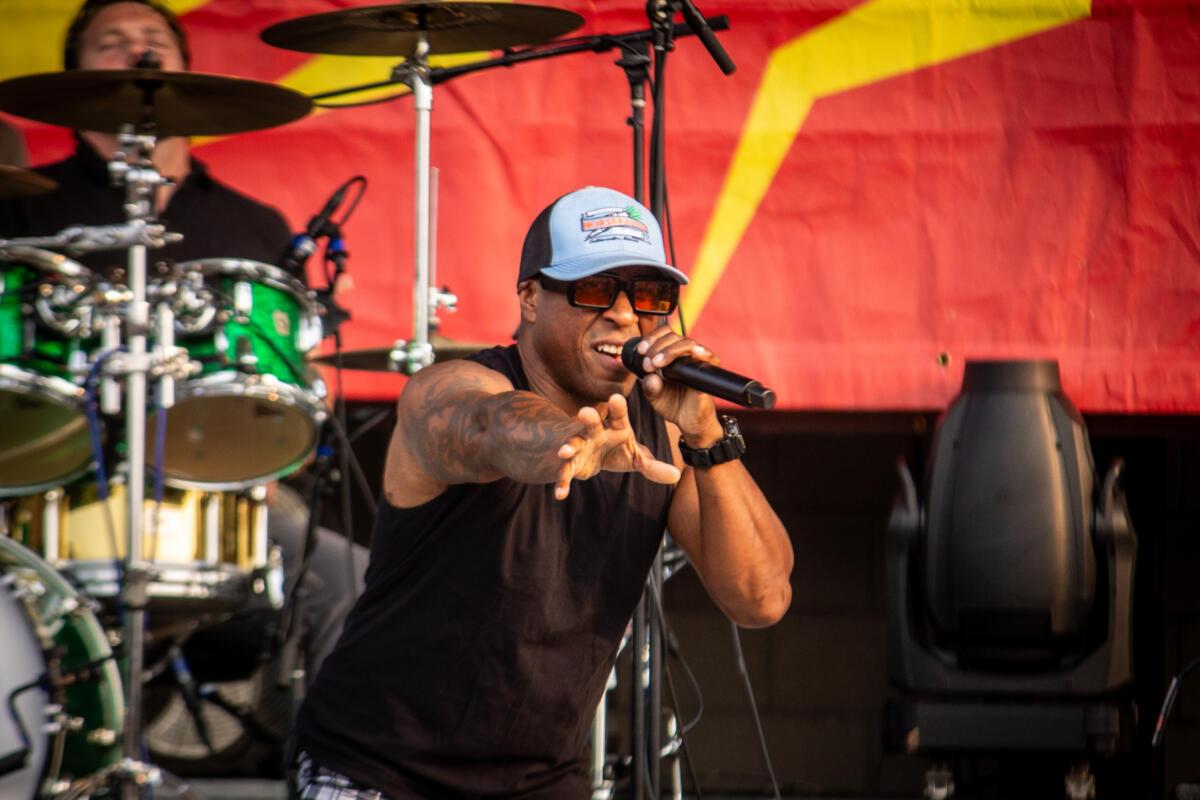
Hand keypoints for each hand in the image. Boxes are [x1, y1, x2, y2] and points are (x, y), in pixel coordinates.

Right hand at [554, 393, 680, 499]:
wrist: (590, 455)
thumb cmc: (617, 449)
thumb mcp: (636, 457)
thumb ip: (653, 466)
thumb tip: (677, 475)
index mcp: (615, 427)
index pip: (618, 415)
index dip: (617, 407)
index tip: (617, 397)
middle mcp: (596, 432)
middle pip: (592, 422)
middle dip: (589, 417)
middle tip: (585, 412)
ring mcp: (581, 446)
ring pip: (573, 443)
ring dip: (568, 446)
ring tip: (564, 451)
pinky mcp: (571, 463)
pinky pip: (565, 471)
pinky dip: (562, 482)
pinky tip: (560, 493)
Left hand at [634, 328, 723, 445]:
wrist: (689, 422)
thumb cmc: (673, 405)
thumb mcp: (654, 396)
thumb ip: (649, 386)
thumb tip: (649, 375)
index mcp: (671, 355)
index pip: (664, 334)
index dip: (652, 338)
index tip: (641, 350)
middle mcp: (685, 355)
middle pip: (673, 336)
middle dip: (657, 347)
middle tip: (648, 363)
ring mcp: (698, 361)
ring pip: (688, 343)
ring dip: (670, 351)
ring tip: (657, 364)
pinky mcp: (709, 372)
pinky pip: (710, 357)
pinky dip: (702, 352)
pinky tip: (694, 352)